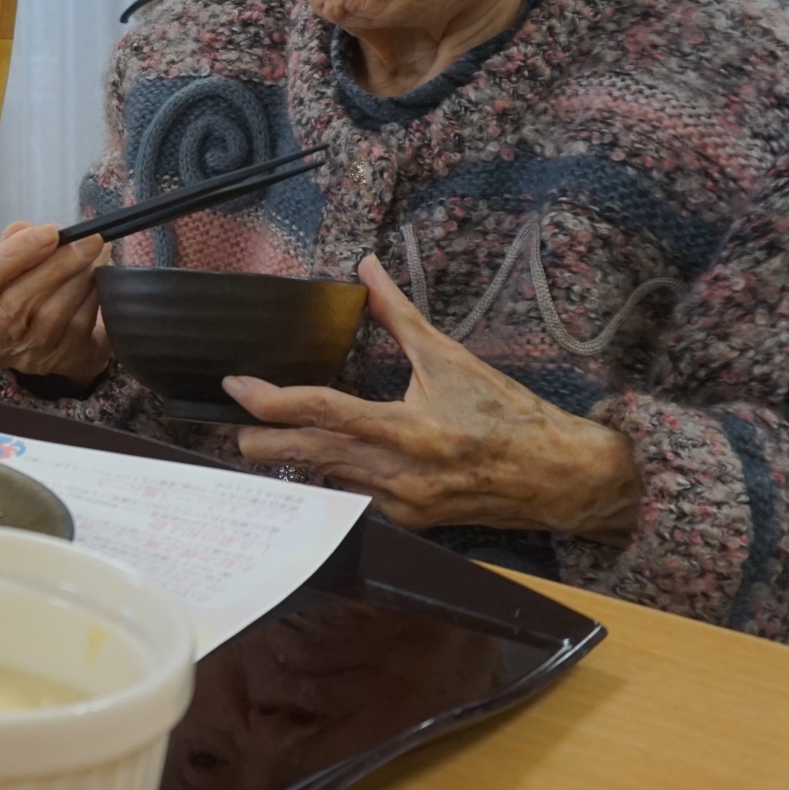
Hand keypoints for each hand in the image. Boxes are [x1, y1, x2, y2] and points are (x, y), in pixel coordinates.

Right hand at [0, 221, 110, 385]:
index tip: (50, 233)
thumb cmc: (31, 291)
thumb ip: (18, 242)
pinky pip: (78, 322)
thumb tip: (35, 231)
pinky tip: (101, 274)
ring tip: (97, 251)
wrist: (62, 338)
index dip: (14, 254)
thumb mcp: (16, 265)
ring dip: (80, 277)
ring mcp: (26, 355)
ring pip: (52, 313)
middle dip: (58, 265)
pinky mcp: (60, 359)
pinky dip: (93, 294)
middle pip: (17, 300)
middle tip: (88, 239)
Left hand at [224, 254, 643, 543]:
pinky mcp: (407, 521)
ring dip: (292, 458)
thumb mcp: (451, 357)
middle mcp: (398, 473)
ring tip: (258, 436)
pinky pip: (352, 498)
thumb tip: (366, 268)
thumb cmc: (508, 414)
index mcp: (407, 430)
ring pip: (324, 480)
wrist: (559, 477)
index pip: (321, 412)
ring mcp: (400, 504)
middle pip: (308, 456)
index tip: (235, 385)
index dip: (271, 400)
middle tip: (230, 420)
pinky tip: (312, 460)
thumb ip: (398, 315)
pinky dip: (329, 476)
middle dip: (262, 439)